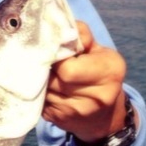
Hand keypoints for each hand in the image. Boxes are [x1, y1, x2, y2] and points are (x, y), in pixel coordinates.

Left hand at [43, 21, 130, 142]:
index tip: (57, 53)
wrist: (102, 117)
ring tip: (45, 74)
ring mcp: (74, 112)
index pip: (68, 69)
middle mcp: (95, 97)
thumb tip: (58, 25)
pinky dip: (37, 92)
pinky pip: (37, 101)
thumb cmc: (100, 74)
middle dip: (47, 69)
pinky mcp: (56, 120)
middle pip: (52, 80)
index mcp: (109, 73)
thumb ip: (81, 36)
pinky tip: (42, 88)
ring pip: (42, 90)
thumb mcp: (100, 51)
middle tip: (47, 62)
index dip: (58, 59)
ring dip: (39, 80)